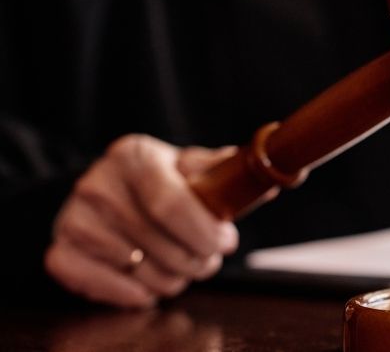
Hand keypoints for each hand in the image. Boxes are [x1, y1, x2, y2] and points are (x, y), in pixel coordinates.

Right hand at [45, 135, 238, 307]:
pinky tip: (147, 286)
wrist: (110, 191)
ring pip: (137, 268)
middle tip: (208, 261)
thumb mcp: (191, 168)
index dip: (203, 231)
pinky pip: (98, 283)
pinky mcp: (60, 249)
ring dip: (169, 279)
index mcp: (135, 155)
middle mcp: (97, 182)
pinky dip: (130, 293)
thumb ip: (225, 173)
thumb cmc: (162, 182)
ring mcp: (73, 217)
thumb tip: (270, 176)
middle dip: (195, 261)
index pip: (171, 203)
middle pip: (158, 242)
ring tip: (180, 268)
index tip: (225, 242)